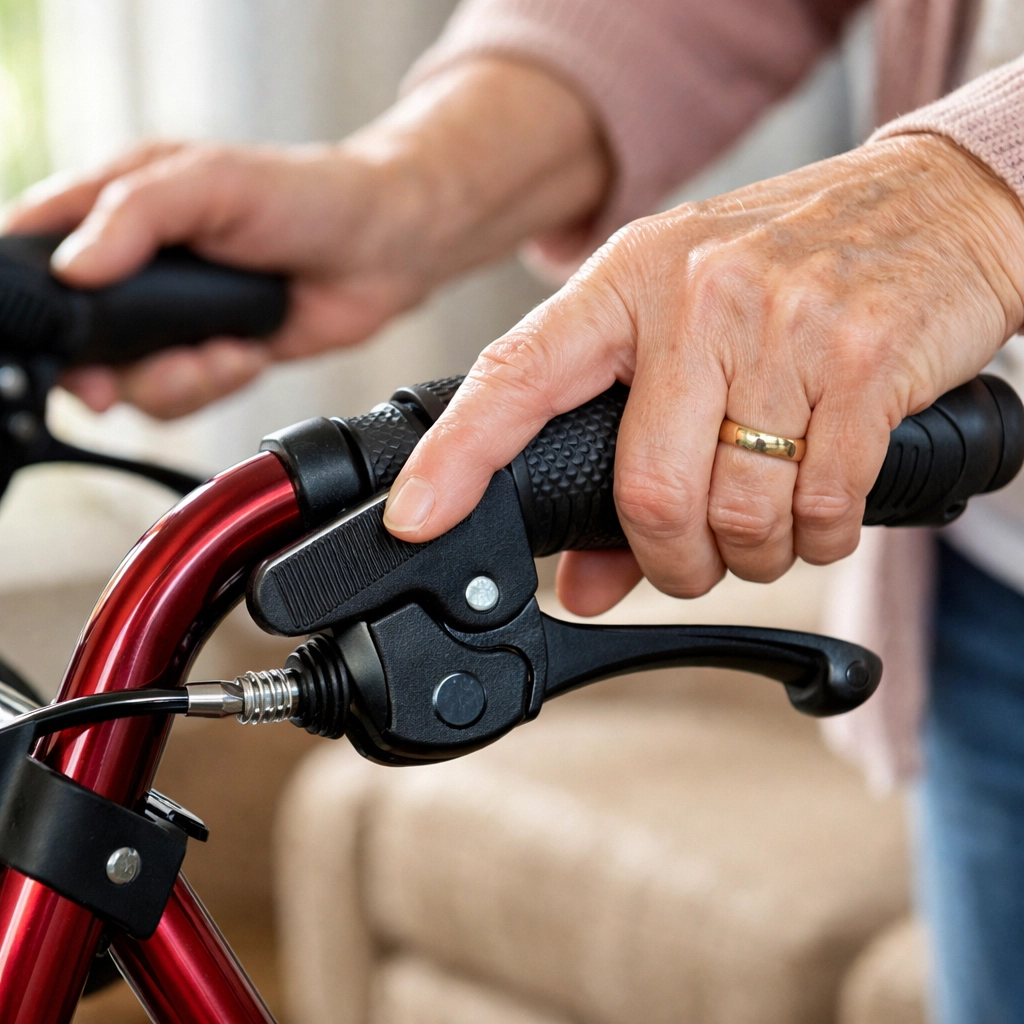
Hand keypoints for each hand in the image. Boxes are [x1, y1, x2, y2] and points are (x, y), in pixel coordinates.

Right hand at [2, 59, 607, 418]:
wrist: (382, 249)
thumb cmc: (306, 194)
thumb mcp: (211, 182)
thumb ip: (135, 216)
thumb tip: (74, 268)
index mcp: (118, 207)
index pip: (38, 250)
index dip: (39, 299)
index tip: (64, 334)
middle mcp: (137, 267)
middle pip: (76, 339)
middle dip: (108, 367)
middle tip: (141, 366)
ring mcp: (173, 317)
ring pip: (128, 381)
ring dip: (175, 381)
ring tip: (223, 349)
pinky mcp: (211, 355)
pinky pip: (181, 398)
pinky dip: (212, 386)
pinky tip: (246, 354)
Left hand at [384, 134, 1023, 613]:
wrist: (937, 201)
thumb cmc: (792, 265)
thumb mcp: (690, 329)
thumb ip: (625, 452)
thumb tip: (583, 581)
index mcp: (629, 281)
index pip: (518, 375)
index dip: (458, 456)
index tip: (417, 519)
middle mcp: (697, 296)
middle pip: (647, 491)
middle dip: (667, 562)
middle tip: (685, 562)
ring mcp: (786, 325)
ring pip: (736, 513)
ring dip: (745, 556)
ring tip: (760, 530)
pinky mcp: (867, 362)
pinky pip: (820, 507)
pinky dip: (813, 540)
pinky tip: (814, 515)